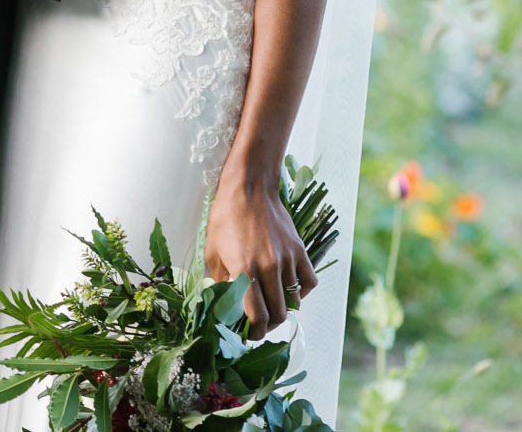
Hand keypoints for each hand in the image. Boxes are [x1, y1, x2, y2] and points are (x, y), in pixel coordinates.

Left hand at [203, 170, 316, 338]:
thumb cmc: (225, 219)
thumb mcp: (213, 252)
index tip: (248, 334)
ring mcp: (288, 259)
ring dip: (283, 309)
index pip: (257, 316)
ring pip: (294, 301)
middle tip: (259, 324)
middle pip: (278, 314)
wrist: (248, 188)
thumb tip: (227, 305)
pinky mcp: (300, 251)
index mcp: (245, 270)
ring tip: (271, 306)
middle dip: (268, 326)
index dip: (253, 332)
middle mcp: (269, 268)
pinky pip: (309, 282)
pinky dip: (301, 292)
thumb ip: (222, 282)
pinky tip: (289, 289)